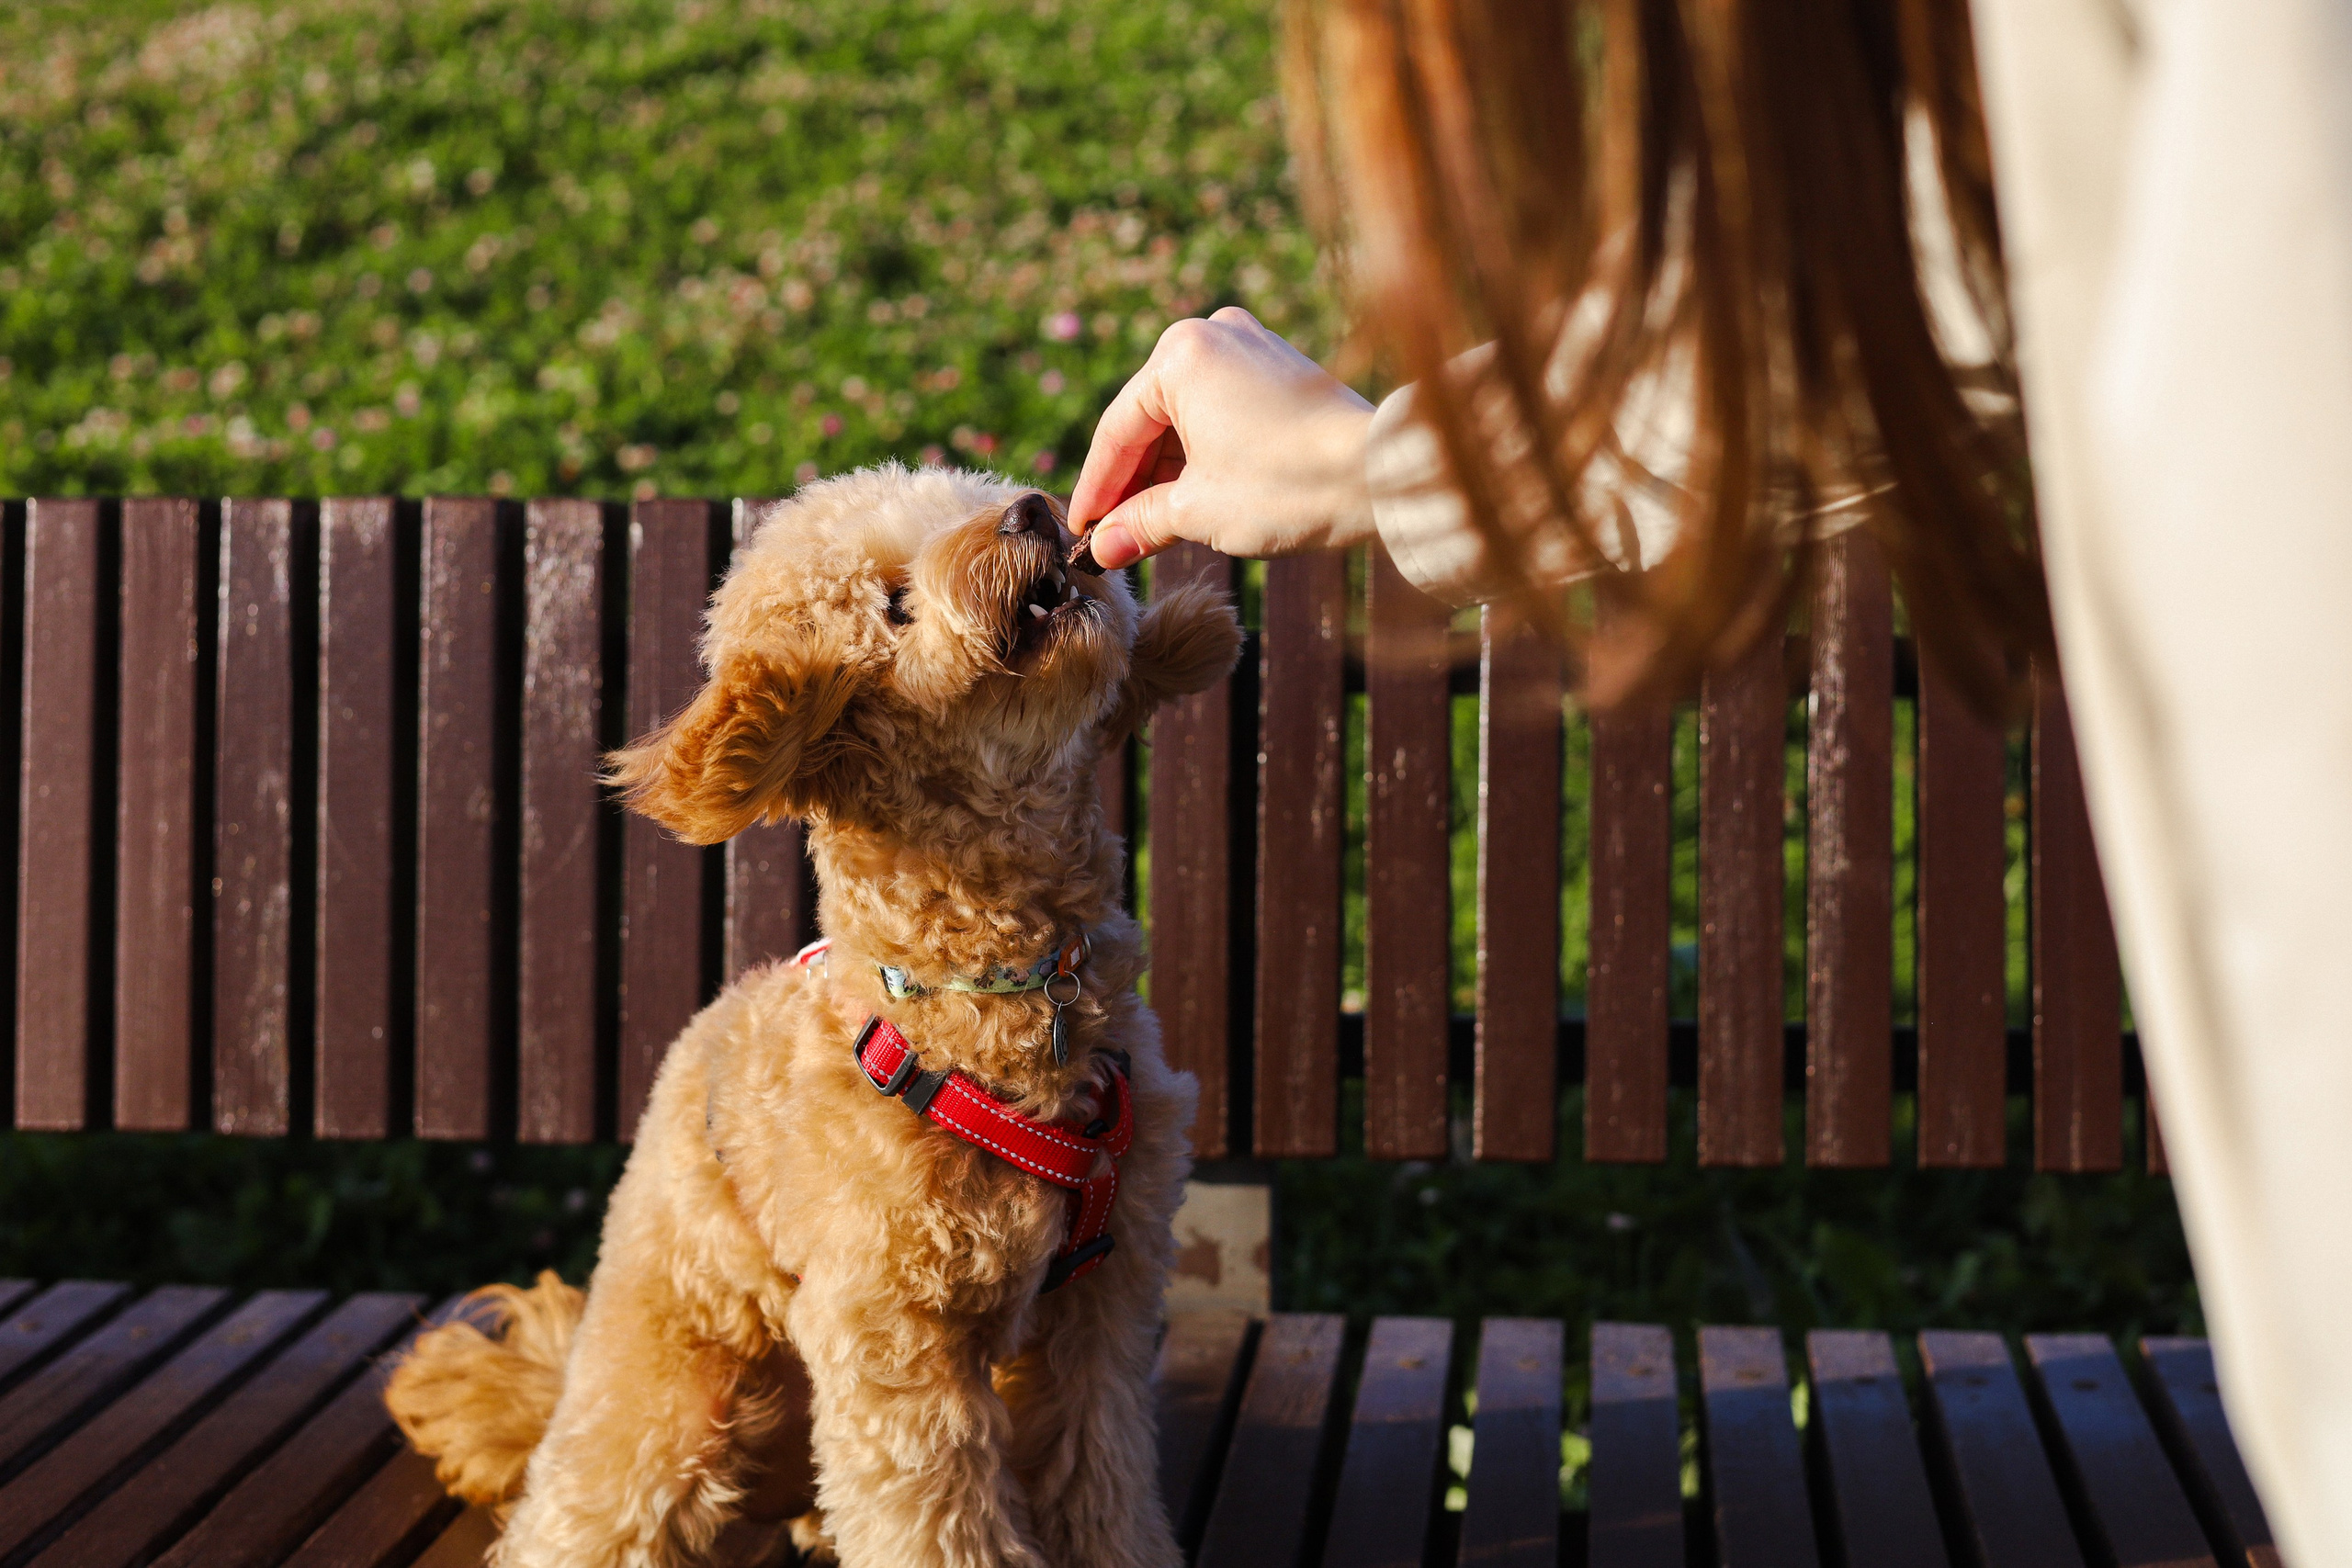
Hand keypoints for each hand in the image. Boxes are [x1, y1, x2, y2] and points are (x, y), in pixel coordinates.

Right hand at [1067, 307, 1377, 569]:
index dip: (1097, 489)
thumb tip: (1104, 548)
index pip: (1119, 431)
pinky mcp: (1281, 367)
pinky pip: (1223, 410)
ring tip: (1152, 526)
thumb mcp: (1199, 510)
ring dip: (1169, 470)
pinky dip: (1204, 452)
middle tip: (1114, 535)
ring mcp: (1252, 343)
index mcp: (1180, 354)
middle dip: (1134, 481)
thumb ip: (1141, 522)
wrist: (1384, 476)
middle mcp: (1213, 332)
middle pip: (1152, 419)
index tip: (1082, 531)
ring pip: (1188, 415)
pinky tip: (1193, 496)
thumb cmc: (1288, 485)